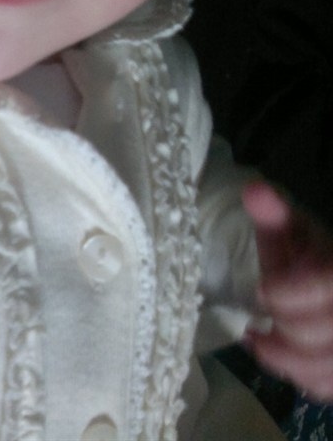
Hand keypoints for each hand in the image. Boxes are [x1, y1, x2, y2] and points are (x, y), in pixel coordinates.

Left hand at [242, 181, 332, 401]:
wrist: (330, 287)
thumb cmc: (313, 261)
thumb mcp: (295, 233)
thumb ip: (274, 214)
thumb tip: (253, 191)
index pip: (329, 285)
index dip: (293, 292)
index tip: (262, 289)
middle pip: (326, 332)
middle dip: (286, 325)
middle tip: (261, 316)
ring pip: (328, 368)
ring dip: (286, 357)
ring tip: (258, 338)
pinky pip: (329, 387)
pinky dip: (300, 375)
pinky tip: (278, 355)